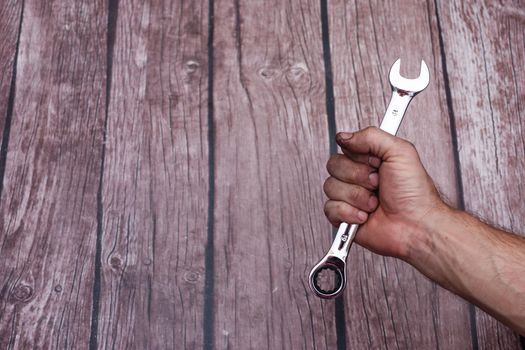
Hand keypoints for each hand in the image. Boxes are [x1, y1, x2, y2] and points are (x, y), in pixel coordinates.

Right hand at [323, 126, 444, 258]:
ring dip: (357, 197)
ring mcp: (349, 197)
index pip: (345, 148)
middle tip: (377, 184)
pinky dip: (349, 213)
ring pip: (331, 187)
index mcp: (369, 159)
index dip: (359, 156)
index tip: (377, 163)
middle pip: (334, 165)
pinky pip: (330, 208)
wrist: (416, 225)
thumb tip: (343, 137)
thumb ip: (371, 136)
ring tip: (375, 203)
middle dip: (358, 177)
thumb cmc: (414, 193)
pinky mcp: (344, 216)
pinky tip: (366, 216)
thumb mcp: (400, 152)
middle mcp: (358, 177)